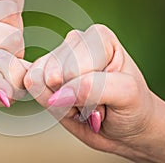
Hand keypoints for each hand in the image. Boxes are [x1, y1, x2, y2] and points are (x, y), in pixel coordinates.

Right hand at [24, 24, 164, 161]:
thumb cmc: (132, 106)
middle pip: (54, 73)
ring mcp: (58, 59)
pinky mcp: (44, 76)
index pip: (75, 66)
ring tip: (83, 102)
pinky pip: (32, 87)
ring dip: (61, 103)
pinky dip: (50, 104)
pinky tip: (70, 103)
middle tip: (95, 101)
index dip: (88, 90)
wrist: (126, 126)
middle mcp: (75, 43)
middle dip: (74, 97)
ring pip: (38, 80)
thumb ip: (95, 88)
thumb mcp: (127, 95)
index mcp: (98, 37)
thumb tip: (59, 93)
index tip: (107, 96)